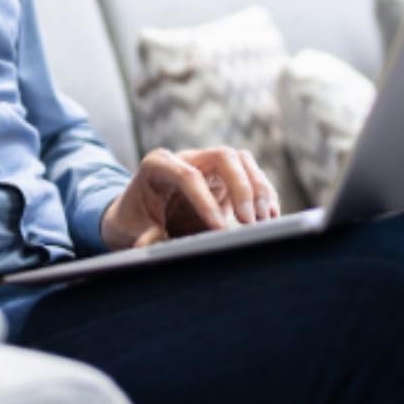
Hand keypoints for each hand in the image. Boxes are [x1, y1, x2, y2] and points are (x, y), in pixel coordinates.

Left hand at [101, 146, 279, 249]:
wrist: (138, 218)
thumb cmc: (133, 222)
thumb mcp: (133, 231)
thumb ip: (147, 238)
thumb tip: (157, 248)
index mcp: (157, 164)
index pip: (187, 174)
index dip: (205, 200)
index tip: (219, 229)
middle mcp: (186, 158)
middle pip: (223, 156)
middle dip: (241, 187)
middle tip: (249, 222)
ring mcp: (207, 165)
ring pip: (242, 161)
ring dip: (258, 189)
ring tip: (264, 221)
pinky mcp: (224, 179)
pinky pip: (251, 176)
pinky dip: (264, 195)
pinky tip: (270, 218)